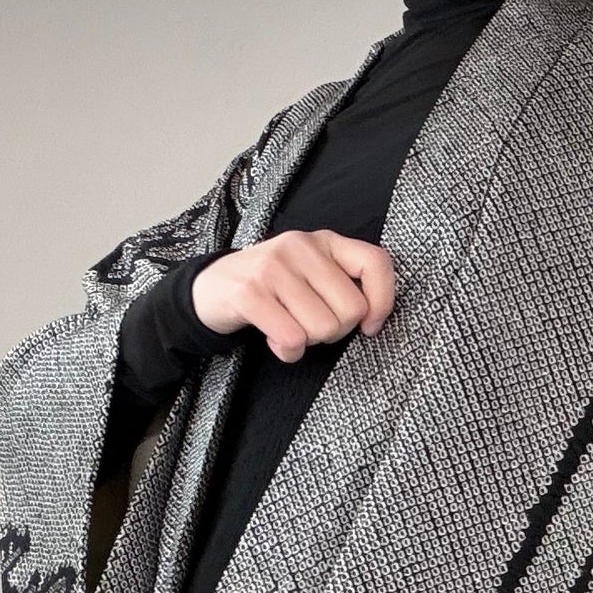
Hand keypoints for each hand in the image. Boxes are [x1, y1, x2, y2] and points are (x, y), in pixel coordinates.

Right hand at [191, 230, 396, 362]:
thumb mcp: (311, 274)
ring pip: (323, 328)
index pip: (376, 263)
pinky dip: (288, 352)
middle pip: (352, 309)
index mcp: (325, 241)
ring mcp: (273, 267)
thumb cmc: (273, 287)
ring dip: (309, 342)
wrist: (211, 287)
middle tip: (312, 325)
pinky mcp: (250, 293)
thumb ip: (344, 284)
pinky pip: (292, 339)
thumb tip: (373, 318)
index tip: (370, 325)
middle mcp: (301, 246)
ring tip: (289, 328)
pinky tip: (275, 340)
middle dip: (336, 330)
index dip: (382, 301)